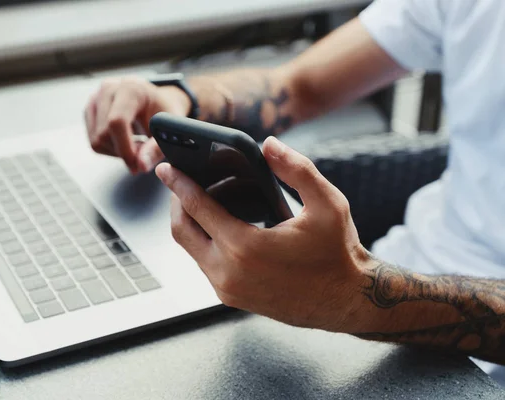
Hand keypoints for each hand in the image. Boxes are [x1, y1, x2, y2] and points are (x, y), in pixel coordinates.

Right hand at [84, 76, 190, 173]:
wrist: (155, 100)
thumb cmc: (163, 112)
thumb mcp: (168, 129)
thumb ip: (156, 148)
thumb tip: (141, 165)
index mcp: (131, 89)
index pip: (117, 122)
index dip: (125, 148)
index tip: (137, 165)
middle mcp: (108, 89)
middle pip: (104, 134)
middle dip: (123, 152)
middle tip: (143, 153)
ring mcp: (95, 98)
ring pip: (96, 140)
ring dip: (117, 152)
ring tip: (137, 146)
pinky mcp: (89, 109)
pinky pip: (93, 141)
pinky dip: (110, 149)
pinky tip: (125, 141)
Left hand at [155, 136, 373, 331]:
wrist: (347, 301)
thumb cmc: (338, 254)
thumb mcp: (327, 204)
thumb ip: (297, 169)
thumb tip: (269, 145)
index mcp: (245, 247)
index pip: (197, 207)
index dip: (178, 183)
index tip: (165, 168)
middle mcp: (228, 272)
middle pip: (182, 230)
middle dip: (177, 202)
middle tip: (182, 182)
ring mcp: (227, 289)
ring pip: (191, 249)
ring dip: (191, 222)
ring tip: (202, 199)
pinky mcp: (231, 298)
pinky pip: (204, 264)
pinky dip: (204, 241)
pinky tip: (218, 225)